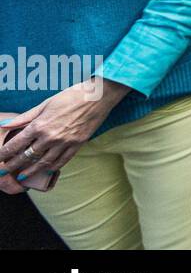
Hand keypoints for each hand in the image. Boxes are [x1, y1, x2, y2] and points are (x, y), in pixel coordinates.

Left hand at [0, 79, 129, 192]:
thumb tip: (4, 124)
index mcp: (40, 124)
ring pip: (43, 162)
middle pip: (27, 156)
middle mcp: (50, 136)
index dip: (4, 153)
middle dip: (13, 165)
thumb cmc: (71, 96)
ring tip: (21, 176)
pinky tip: (45, 170)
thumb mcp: (45, 103)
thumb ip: (25, 117)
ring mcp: (65, 142)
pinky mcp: (77, 144)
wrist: (98, 96)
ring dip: (30, 171)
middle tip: (3, 171)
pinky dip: (52, 168)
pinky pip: (62, 161)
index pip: (16, 144)